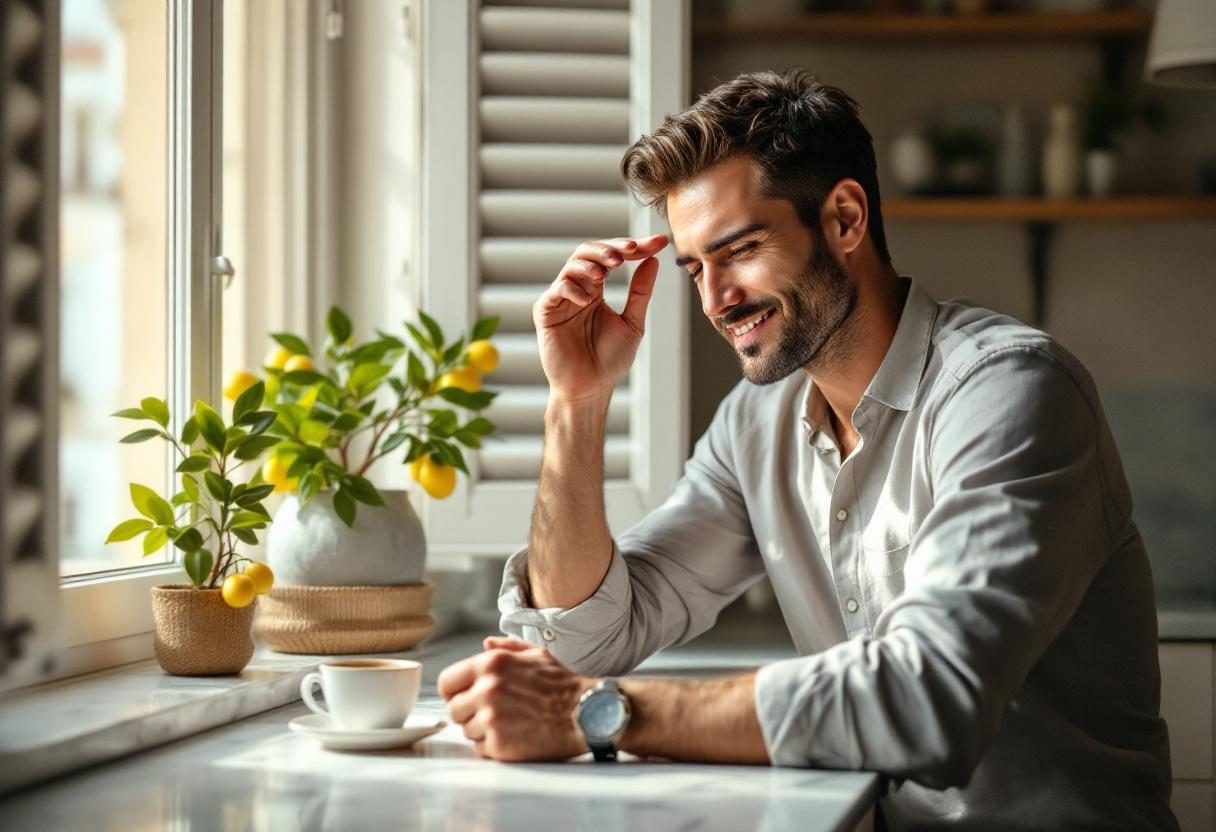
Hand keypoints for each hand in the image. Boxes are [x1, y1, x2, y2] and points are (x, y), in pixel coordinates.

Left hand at [438, 636, 595, 760]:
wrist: (585, 713)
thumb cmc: (563, 685)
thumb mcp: (536, 654)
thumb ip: (506, 647)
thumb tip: (486, 643)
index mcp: (491, 664)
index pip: (447, 682)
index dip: (454, 692)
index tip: (464, 697)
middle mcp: (486, 689)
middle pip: (453, 709)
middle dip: (469, 712)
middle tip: (492, 712)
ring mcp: (491, 718)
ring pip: (466, 730)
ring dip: (482, 730)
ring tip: (509, 723)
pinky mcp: (499, 744)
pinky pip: (480, 748)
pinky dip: (493, 746)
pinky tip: (514, 735)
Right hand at [533, 234, 668, 403]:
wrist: (590, 389)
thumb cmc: (609, 361)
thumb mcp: (632, 323)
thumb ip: (640, 293)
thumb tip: (653, 261)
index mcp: (596, 290)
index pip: (613, 259)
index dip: (636, 248)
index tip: (660, 243)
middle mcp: (577, 290)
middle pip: (589, 252)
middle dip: (610, 247)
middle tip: (631, 249)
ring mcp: (561, 299)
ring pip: (572, 264)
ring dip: (592, 261)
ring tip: (609, 269)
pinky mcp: (546, 312)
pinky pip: (556, 290)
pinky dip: (572, 288)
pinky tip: (588, 298)